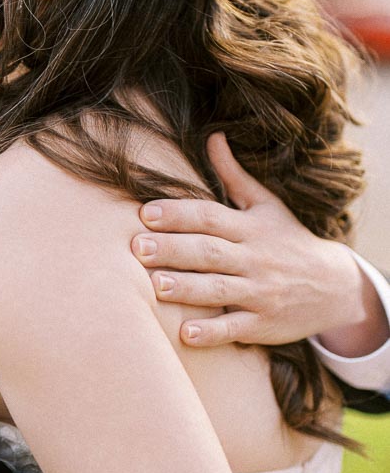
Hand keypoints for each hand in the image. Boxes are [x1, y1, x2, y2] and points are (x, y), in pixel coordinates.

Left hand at [131, 132, 384, 349]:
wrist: (335, 286)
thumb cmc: (288, 241)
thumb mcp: (266, 206)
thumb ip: (234, 176)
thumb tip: (212, 137)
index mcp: (251, 228)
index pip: (211, 216)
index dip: (179, 213)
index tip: (146, 213)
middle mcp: (255, 258)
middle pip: (209, 251)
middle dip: (172, 249)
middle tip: (137, 247)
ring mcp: (260, 292)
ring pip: (220, 289)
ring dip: (187, 288)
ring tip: (154, 286)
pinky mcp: (264, 324)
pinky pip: (236, 328)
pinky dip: (212, 333)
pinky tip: (187, 334)